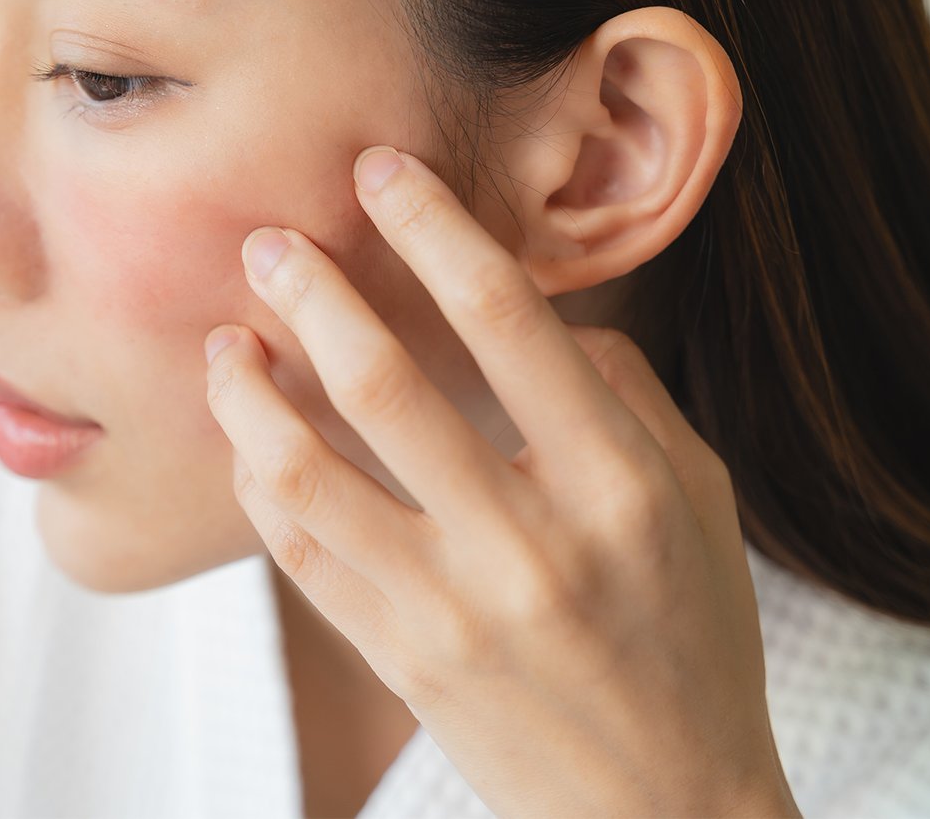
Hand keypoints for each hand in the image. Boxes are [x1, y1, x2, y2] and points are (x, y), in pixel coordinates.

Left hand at [202, 145, 798, 817]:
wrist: (661, 808)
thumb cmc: (691, 641)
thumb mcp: (702, 504)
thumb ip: (629, 398)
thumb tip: (549, 319)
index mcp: (618, 484)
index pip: (509, 320)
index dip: (434, 228)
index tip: (383, 173)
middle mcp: (530, 542)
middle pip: (386, 385)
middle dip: (313, 293)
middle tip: (270, 241)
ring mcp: (453, 610)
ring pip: (313, 473)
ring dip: (253, 392)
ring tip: (227, 340)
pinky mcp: (399, 662)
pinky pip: (300, 557)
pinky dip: (262, 485)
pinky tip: (249, 439)